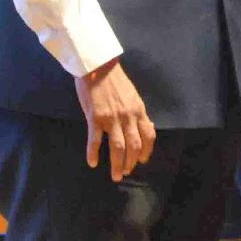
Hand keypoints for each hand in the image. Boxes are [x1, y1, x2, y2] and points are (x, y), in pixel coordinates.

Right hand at [73, 58, 155, 179]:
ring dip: (117, 164)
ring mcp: (111, 118)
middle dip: (131, 163)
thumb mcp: (132, 95)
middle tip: (125, 172)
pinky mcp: (95, 117)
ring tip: (115, 175)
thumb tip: (146, 127)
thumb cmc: (113, 79)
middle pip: (134, 146)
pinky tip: (92, 162)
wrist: (96, 65)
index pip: (148, 136)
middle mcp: (128, 117)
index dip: (146, 152)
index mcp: (138, 110)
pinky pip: (95, 140)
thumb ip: (137, 112)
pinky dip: (93, 153)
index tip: (141, 161)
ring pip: (118, 147)